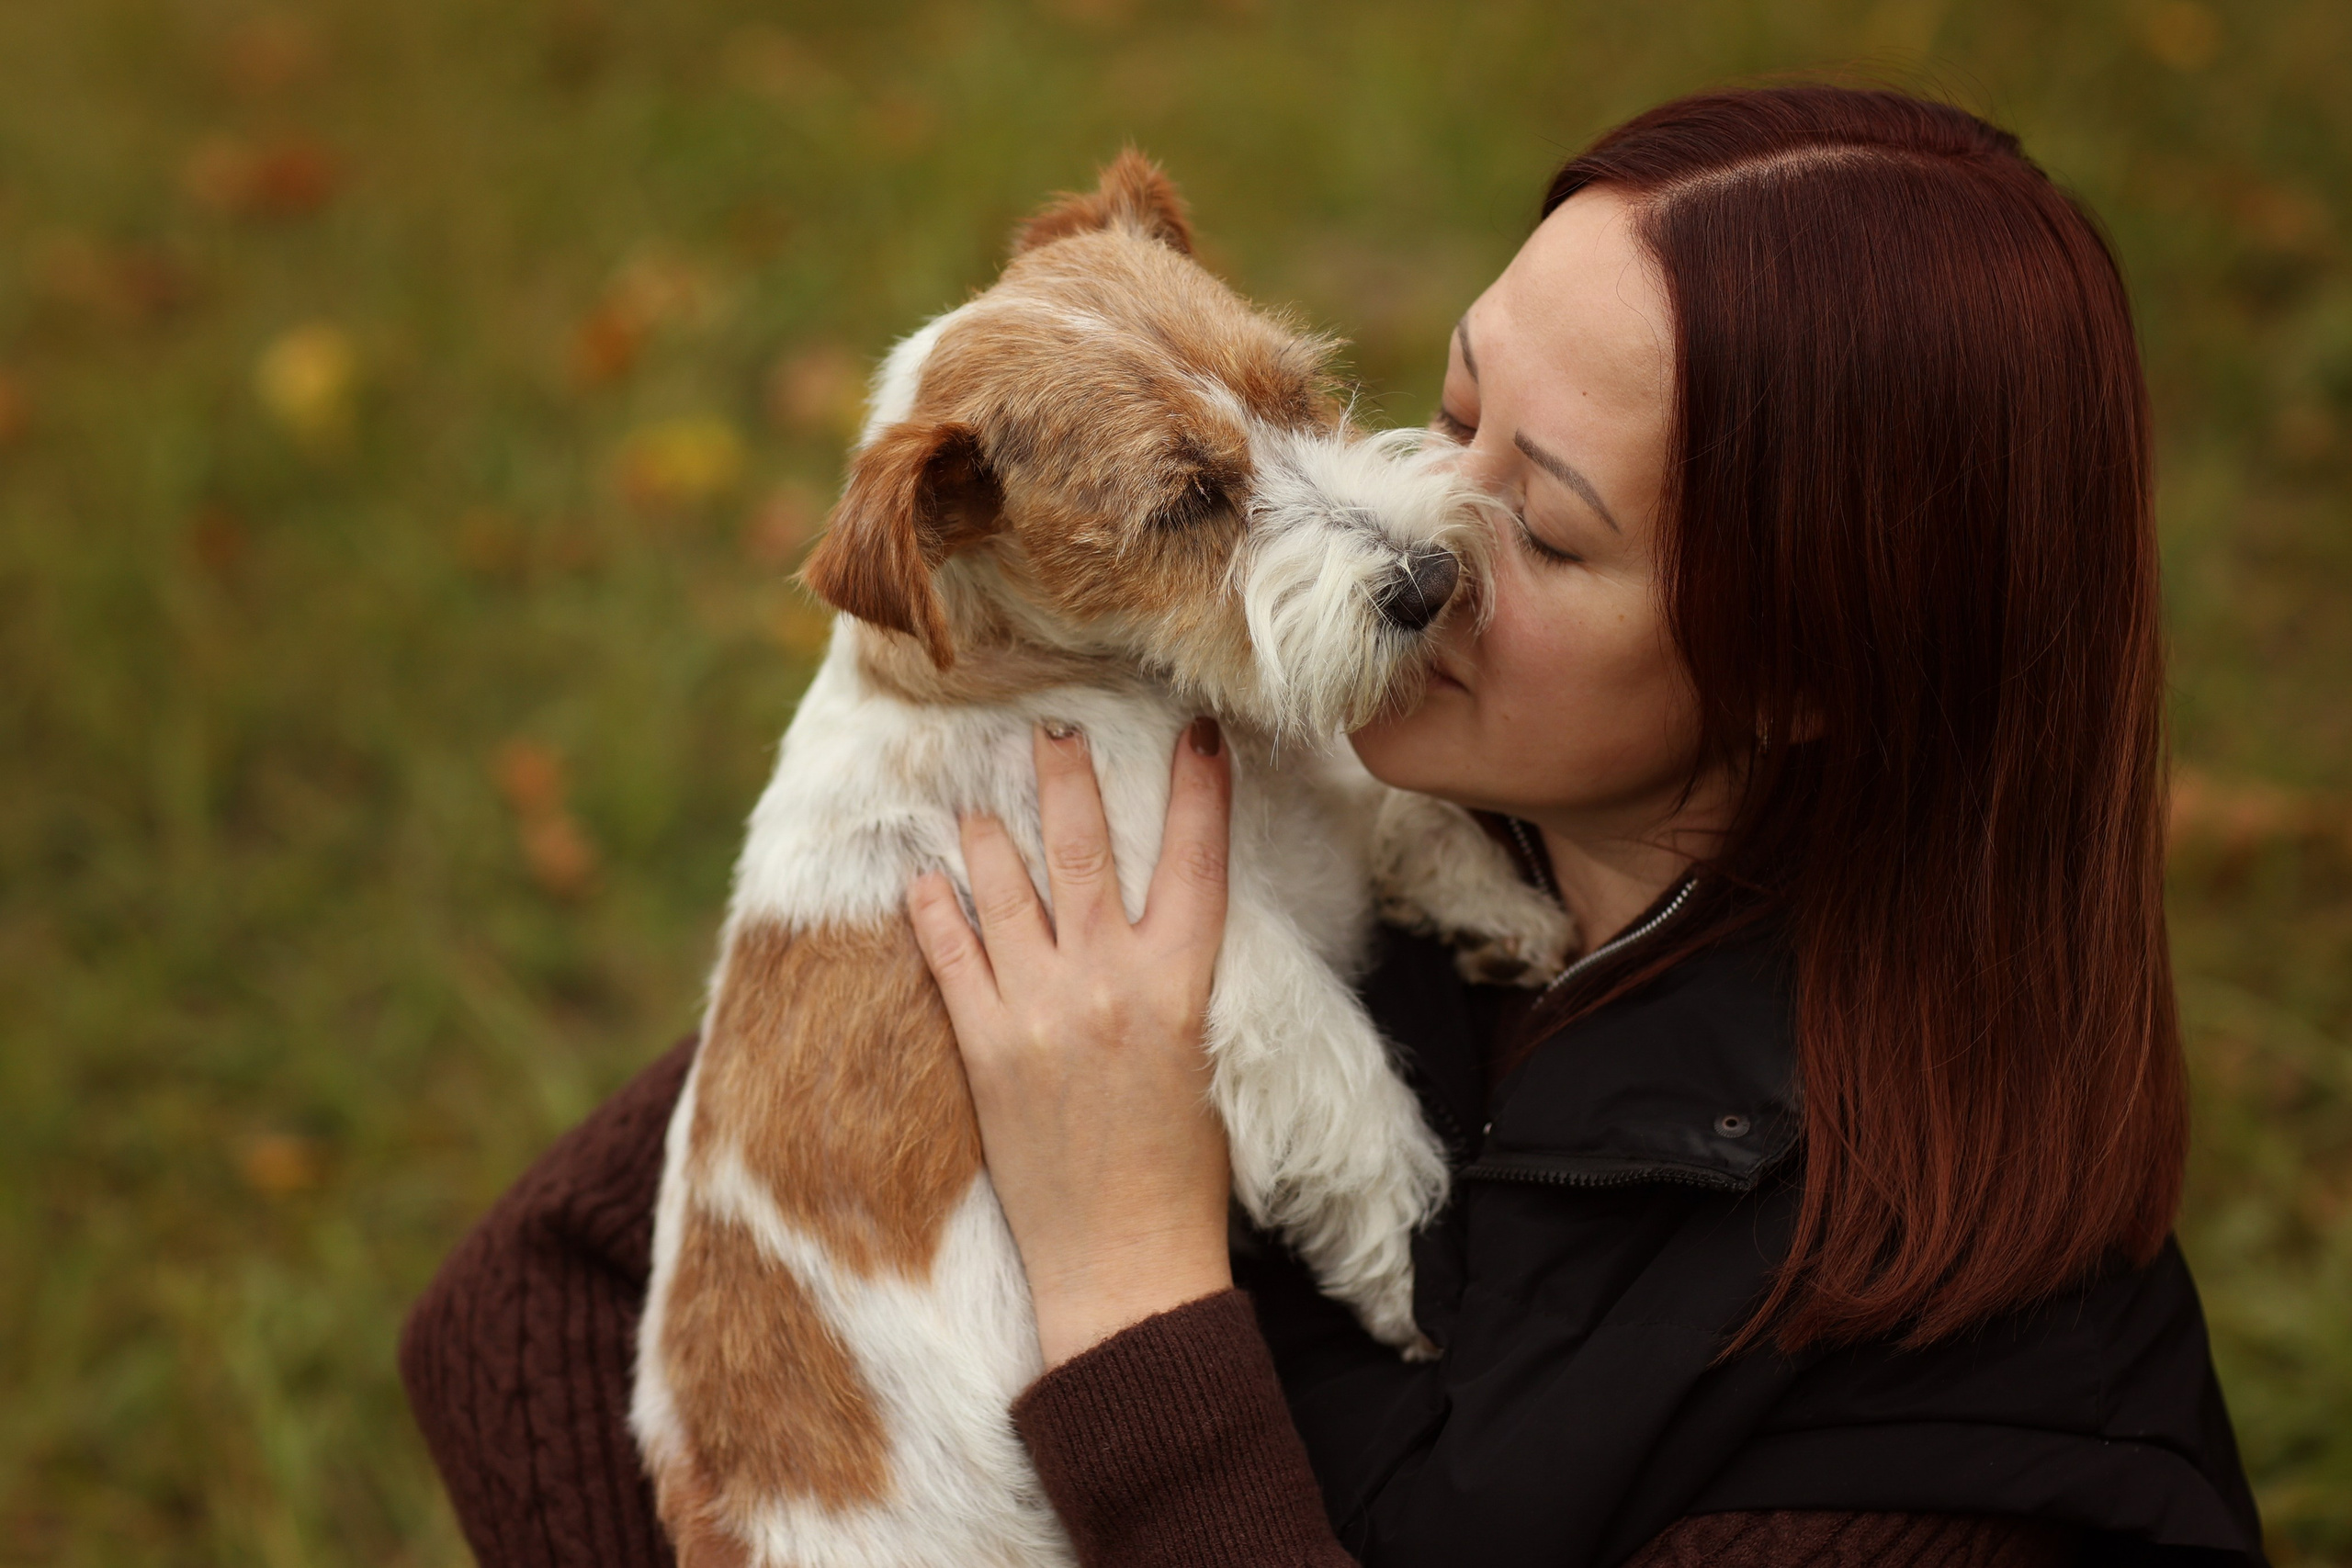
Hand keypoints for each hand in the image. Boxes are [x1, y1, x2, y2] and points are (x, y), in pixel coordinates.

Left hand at [906, 717, 1233, 1367]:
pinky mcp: (985, 1050)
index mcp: (1181, 989)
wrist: (1126, 1266)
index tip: (1196, 732)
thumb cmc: (1183, 1174)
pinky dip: (934, 910)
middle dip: (1068, 777)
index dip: (1200, 791)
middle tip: (1052, 723)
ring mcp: (1040, 1013)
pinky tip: (923, 876)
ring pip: (1006, 889)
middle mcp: (1109, 985)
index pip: (1198, 862)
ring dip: (991, 832)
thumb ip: (1175, 984)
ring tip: (981, 793)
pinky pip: (950, 956)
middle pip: (1086, 851)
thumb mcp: (1205, 1061)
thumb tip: (1150, 922)